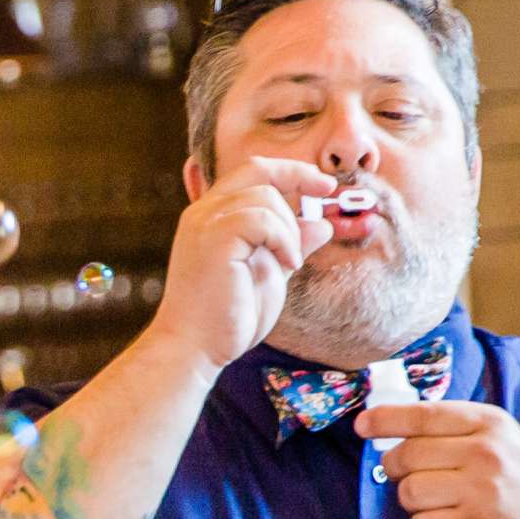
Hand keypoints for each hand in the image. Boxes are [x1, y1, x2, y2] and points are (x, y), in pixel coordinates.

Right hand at [145, 158, 335, 372]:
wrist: (195, 348)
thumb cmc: (228, 316)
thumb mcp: (270, 273)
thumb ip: (290, 245)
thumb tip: (321, 225)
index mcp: (212, 215)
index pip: (252, 171)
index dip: (290, 170)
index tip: (323, 184)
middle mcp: (204, 211)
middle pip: (258, 171)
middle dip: (298, 178)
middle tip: (324, 199)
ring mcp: (206, 222)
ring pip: (265, 196)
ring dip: (290, 228)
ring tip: (289, 262)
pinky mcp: (214, 238)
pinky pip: (261, 219)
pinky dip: (283, 238)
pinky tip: (287, 264)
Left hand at [359, 399, 519, 518]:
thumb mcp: (498, 440)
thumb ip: (452, 428)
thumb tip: (389, 424)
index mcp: (489, 424)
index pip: (423, 415)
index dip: (386, 419)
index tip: (362, 425)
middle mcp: (486, 454)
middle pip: (408, 455)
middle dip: (397, 468)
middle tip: (412, 477)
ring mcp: (482, 493)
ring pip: (410, 491)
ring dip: (414, 501)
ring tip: (440, 503)